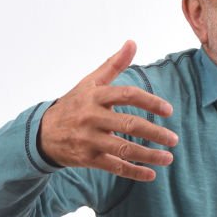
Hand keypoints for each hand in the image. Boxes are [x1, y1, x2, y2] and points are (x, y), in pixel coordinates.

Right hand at [38, 40, 177, 180]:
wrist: (43, 132)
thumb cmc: (74, 104)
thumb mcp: (90, 82)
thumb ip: (113, 64)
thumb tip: (132, 42)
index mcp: (95, 95)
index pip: (127, 95)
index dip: (150, 102)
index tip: (168, 110)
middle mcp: (92, 117)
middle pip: (129, 124)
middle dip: (154, 133)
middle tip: (174, 139)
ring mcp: (89, 138)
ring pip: (123, 149)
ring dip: (148, 155)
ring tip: (168, 158)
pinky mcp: (87, 158)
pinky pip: (114, 166)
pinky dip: (134, 172)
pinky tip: (151, 175)